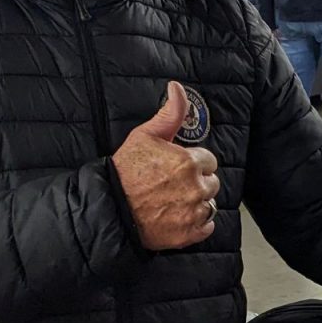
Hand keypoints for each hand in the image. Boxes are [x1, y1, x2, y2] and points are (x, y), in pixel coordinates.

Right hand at [111, 81, 220, 249]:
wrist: (109, 209)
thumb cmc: (125, 172)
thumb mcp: (145, 135)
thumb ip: (169, 113)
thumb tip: (177, 89)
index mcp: (188, 162)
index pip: (208, 160)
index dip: (194, 163)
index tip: (178, 167)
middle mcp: (195, 187)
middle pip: (211, 183)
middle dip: (197, 182)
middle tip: (173, 185)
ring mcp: (193, 212)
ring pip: (210, 204)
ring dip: (197, 202)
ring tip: (174, 200)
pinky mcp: (189, 233)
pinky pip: (207, 226)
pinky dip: (197, 224)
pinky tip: (179, 216)